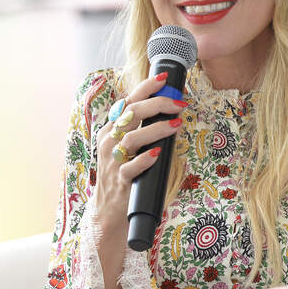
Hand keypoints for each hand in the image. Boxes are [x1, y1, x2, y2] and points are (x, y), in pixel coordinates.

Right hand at [92, 72, 186, 254]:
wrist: (108, 210)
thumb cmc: (124, 174)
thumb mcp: (127, 147)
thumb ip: (142, 130)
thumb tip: (171, 113)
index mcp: (111, 129)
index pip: (127, 101)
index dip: (145, 87)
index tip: (163, 78)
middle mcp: (109, 141)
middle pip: (131, 114)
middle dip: (157, 104)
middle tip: (179, 104)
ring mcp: (113, 161)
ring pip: (132, 138)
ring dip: (157, 129)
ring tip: (176, 124)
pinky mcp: (120, 181)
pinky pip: (130, 167)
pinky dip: (145, 159)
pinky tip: (158, 153)